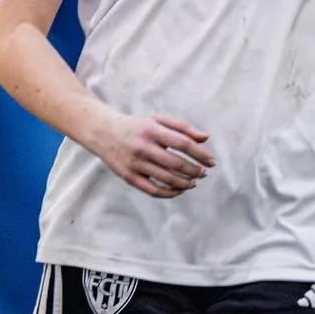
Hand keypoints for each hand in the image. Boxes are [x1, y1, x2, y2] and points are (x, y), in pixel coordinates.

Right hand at [95, 113, 214, 198]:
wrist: (103, 132)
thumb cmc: (137, 127)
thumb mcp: (158, 120)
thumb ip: (183, 127)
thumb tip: (205, 138)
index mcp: (152, 130)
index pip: (183, 143)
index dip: (200, 154)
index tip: (211, 161)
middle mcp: (143, 147)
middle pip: (176, 163)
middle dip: (194, 171)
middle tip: (203, 173)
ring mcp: (135, 163)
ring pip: (166, 179)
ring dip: (184, 183)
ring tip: (193, 182)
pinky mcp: (128, 177)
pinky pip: (152, 190)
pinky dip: (169, 193)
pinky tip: (178, 190)